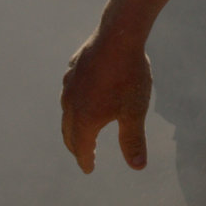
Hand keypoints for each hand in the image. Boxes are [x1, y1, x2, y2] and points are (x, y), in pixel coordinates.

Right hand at [59, 28, 152, 173]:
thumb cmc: (129, 76)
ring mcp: (69, 84)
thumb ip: (134, 141)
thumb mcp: (134, 112)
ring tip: (82, 128)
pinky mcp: (73, 69)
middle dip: (76, 146)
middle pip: (68, 132)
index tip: (89, 169)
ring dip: (73, 125)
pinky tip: (83, 97)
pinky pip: (69, 92)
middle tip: (83, 154)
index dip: (85, 161)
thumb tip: (138, 167)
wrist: (118, 36)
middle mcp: (71, 103)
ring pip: (66, 111)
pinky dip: (74, 103)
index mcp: (84, 119)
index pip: (81, 148)